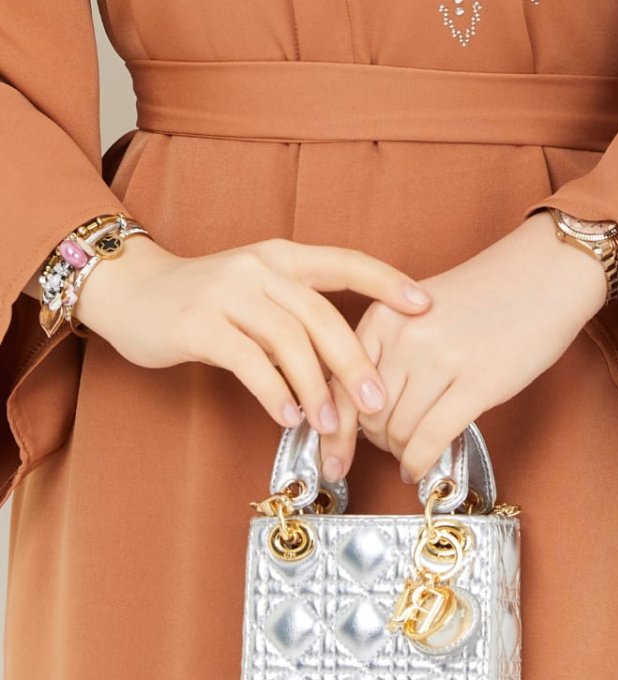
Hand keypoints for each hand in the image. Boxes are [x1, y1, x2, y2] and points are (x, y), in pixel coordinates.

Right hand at [72, 233, 432, 435]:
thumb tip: (351, 368)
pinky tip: (288, 415)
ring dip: (315, 387)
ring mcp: (227, 293)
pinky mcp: (198, 323)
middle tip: (378, 402)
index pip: (346, 261)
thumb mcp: (257, 294)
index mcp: (283, 256)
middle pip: (321, 315)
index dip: (388, 281)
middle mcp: (259, 268)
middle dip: (354, 362)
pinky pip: (248, 360)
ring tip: (331, 423)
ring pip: (288, 341)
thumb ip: (297, 318)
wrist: (130, 292)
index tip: (425, 305)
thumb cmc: (204, 301)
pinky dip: (274, 391)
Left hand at [316, 209, 607, 485]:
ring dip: (401, 452)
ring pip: (397, 432)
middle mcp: (404, 337)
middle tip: (390, 448)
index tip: (332, 459)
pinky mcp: (476, 383)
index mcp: (383, 315)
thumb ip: (388, 352)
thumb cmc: (486, 297)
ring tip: (413, 452)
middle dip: (375, 442)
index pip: (338, 384)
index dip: (332, 432)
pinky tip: (420, 470)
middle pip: (366, 415)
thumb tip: (362, 413)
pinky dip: (419, 464)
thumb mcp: (418, 312)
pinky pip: (429, 439)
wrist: (544, 275)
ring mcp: (440, 360)